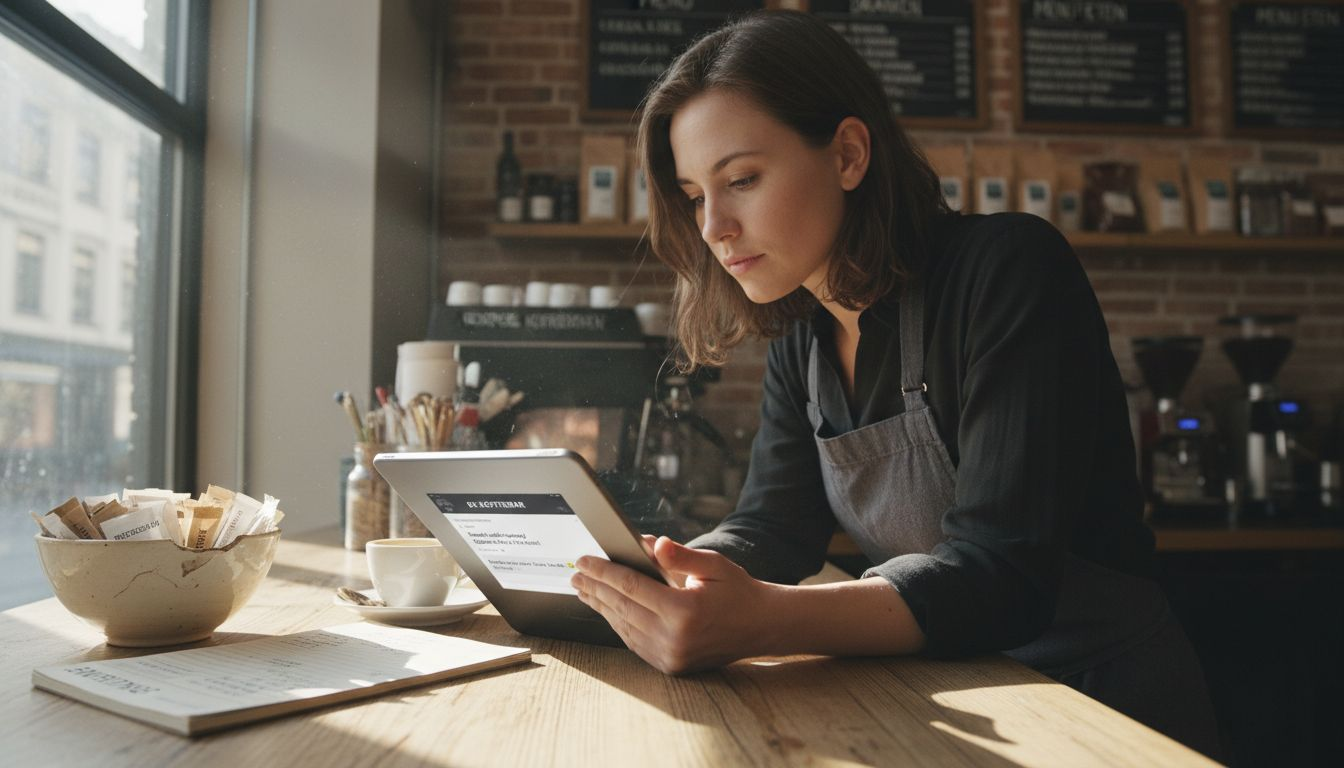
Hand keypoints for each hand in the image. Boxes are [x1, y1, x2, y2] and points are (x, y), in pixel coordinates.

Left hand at [571, 536, 774, 674]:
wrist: (762, 627)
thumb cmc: (738, 591)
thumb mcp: (713, 564)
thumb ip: (679, 556)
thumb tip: (649, 543)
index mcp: (684, 611)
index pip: (631, 587)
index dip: (604, 572)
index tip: (584, 560)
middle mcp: (674, 638)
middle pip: (621, 608)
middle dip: (595, 588)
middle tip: (575, 573)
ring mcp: (671, 656)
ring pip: (623, 627)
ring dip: (601, 607)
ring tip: (584, 590)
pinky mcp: (671, 666)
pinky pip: (634, 642)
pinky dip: (618, 624)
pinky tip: (608, 610)